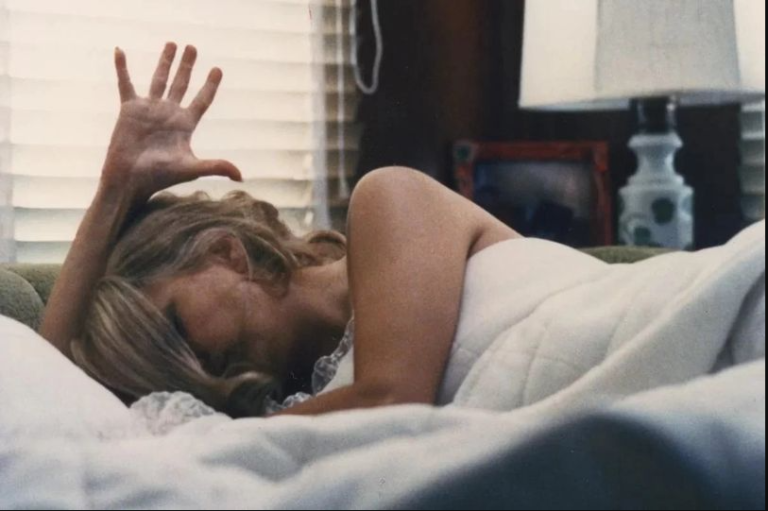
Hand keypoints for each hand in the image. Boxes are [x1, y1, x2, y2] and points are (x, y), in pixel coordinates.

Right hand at [100, 42, 241, 204]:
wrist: (130, 179)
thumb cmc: (160, 176)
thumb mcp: (191, 169)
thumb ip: (216, 167)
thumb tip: (241, 177)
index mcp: (185, 125)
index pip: (202, 100)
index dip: (210, 85)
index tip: (217, 69)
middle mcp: (169, 114)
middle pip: (182, 84)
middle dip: (188, 66)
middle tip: (193, 47)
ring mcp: (149, 110)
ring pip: (159, 79)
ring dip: (165, 62)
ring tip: (172, 44)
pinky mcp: (130, 109)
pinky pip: (125, 84)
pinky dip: (122, 68)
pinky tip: (120, 51)